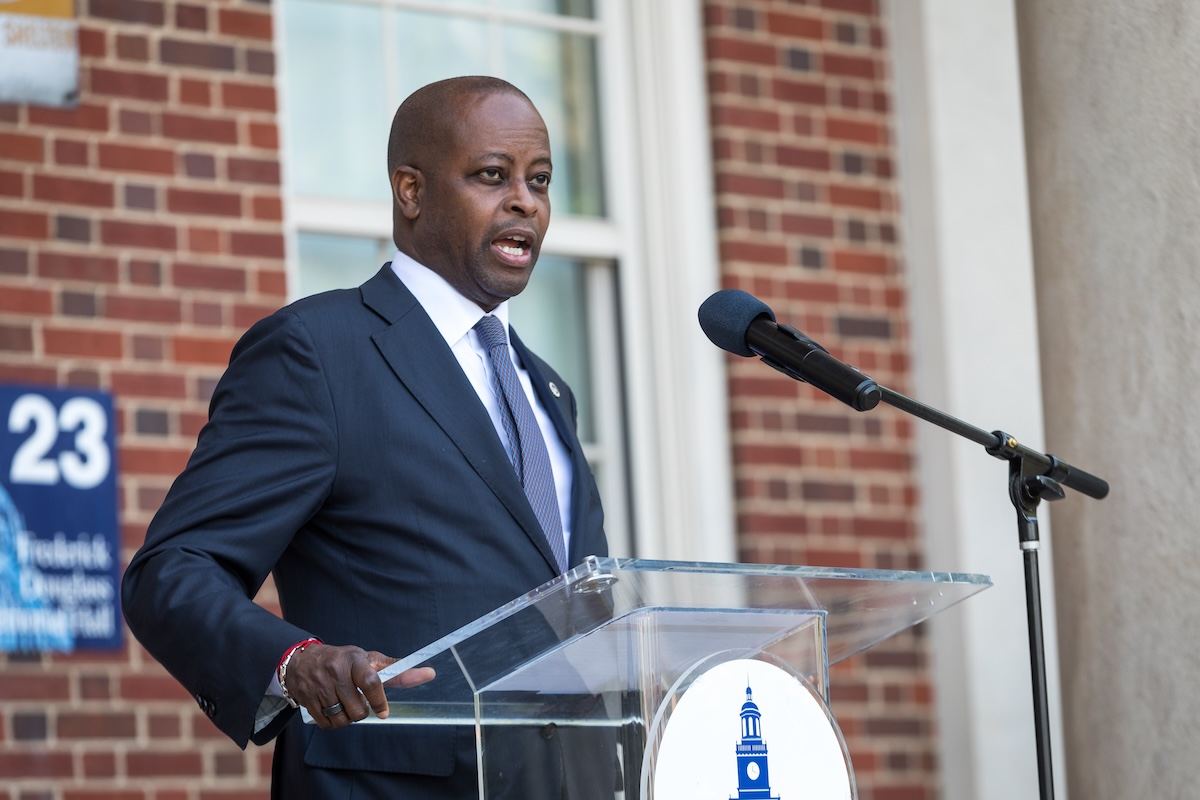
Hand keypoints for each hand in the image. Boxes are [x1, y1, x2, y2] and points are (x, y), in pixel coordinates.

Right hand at [285, 643, 434, 729]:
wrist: (302, 661)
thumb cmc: (342, 660)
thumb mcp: (366, 658)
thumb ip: (393, 669)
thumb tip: (427, 673)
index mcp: (354, 659)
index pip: (371, 681)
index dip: (380, 700)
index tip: (384, 713)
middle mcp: (336, 672)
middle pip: (358, 709)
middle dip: (363, 711)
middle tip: (359, 701)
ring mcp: (320, 687)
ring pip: (343, 719)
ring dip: (348, 718)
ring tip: (345, 704)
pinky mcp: (308, 700)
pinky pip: (328, 725)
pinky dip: (334, 723)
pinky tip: (333, 710)